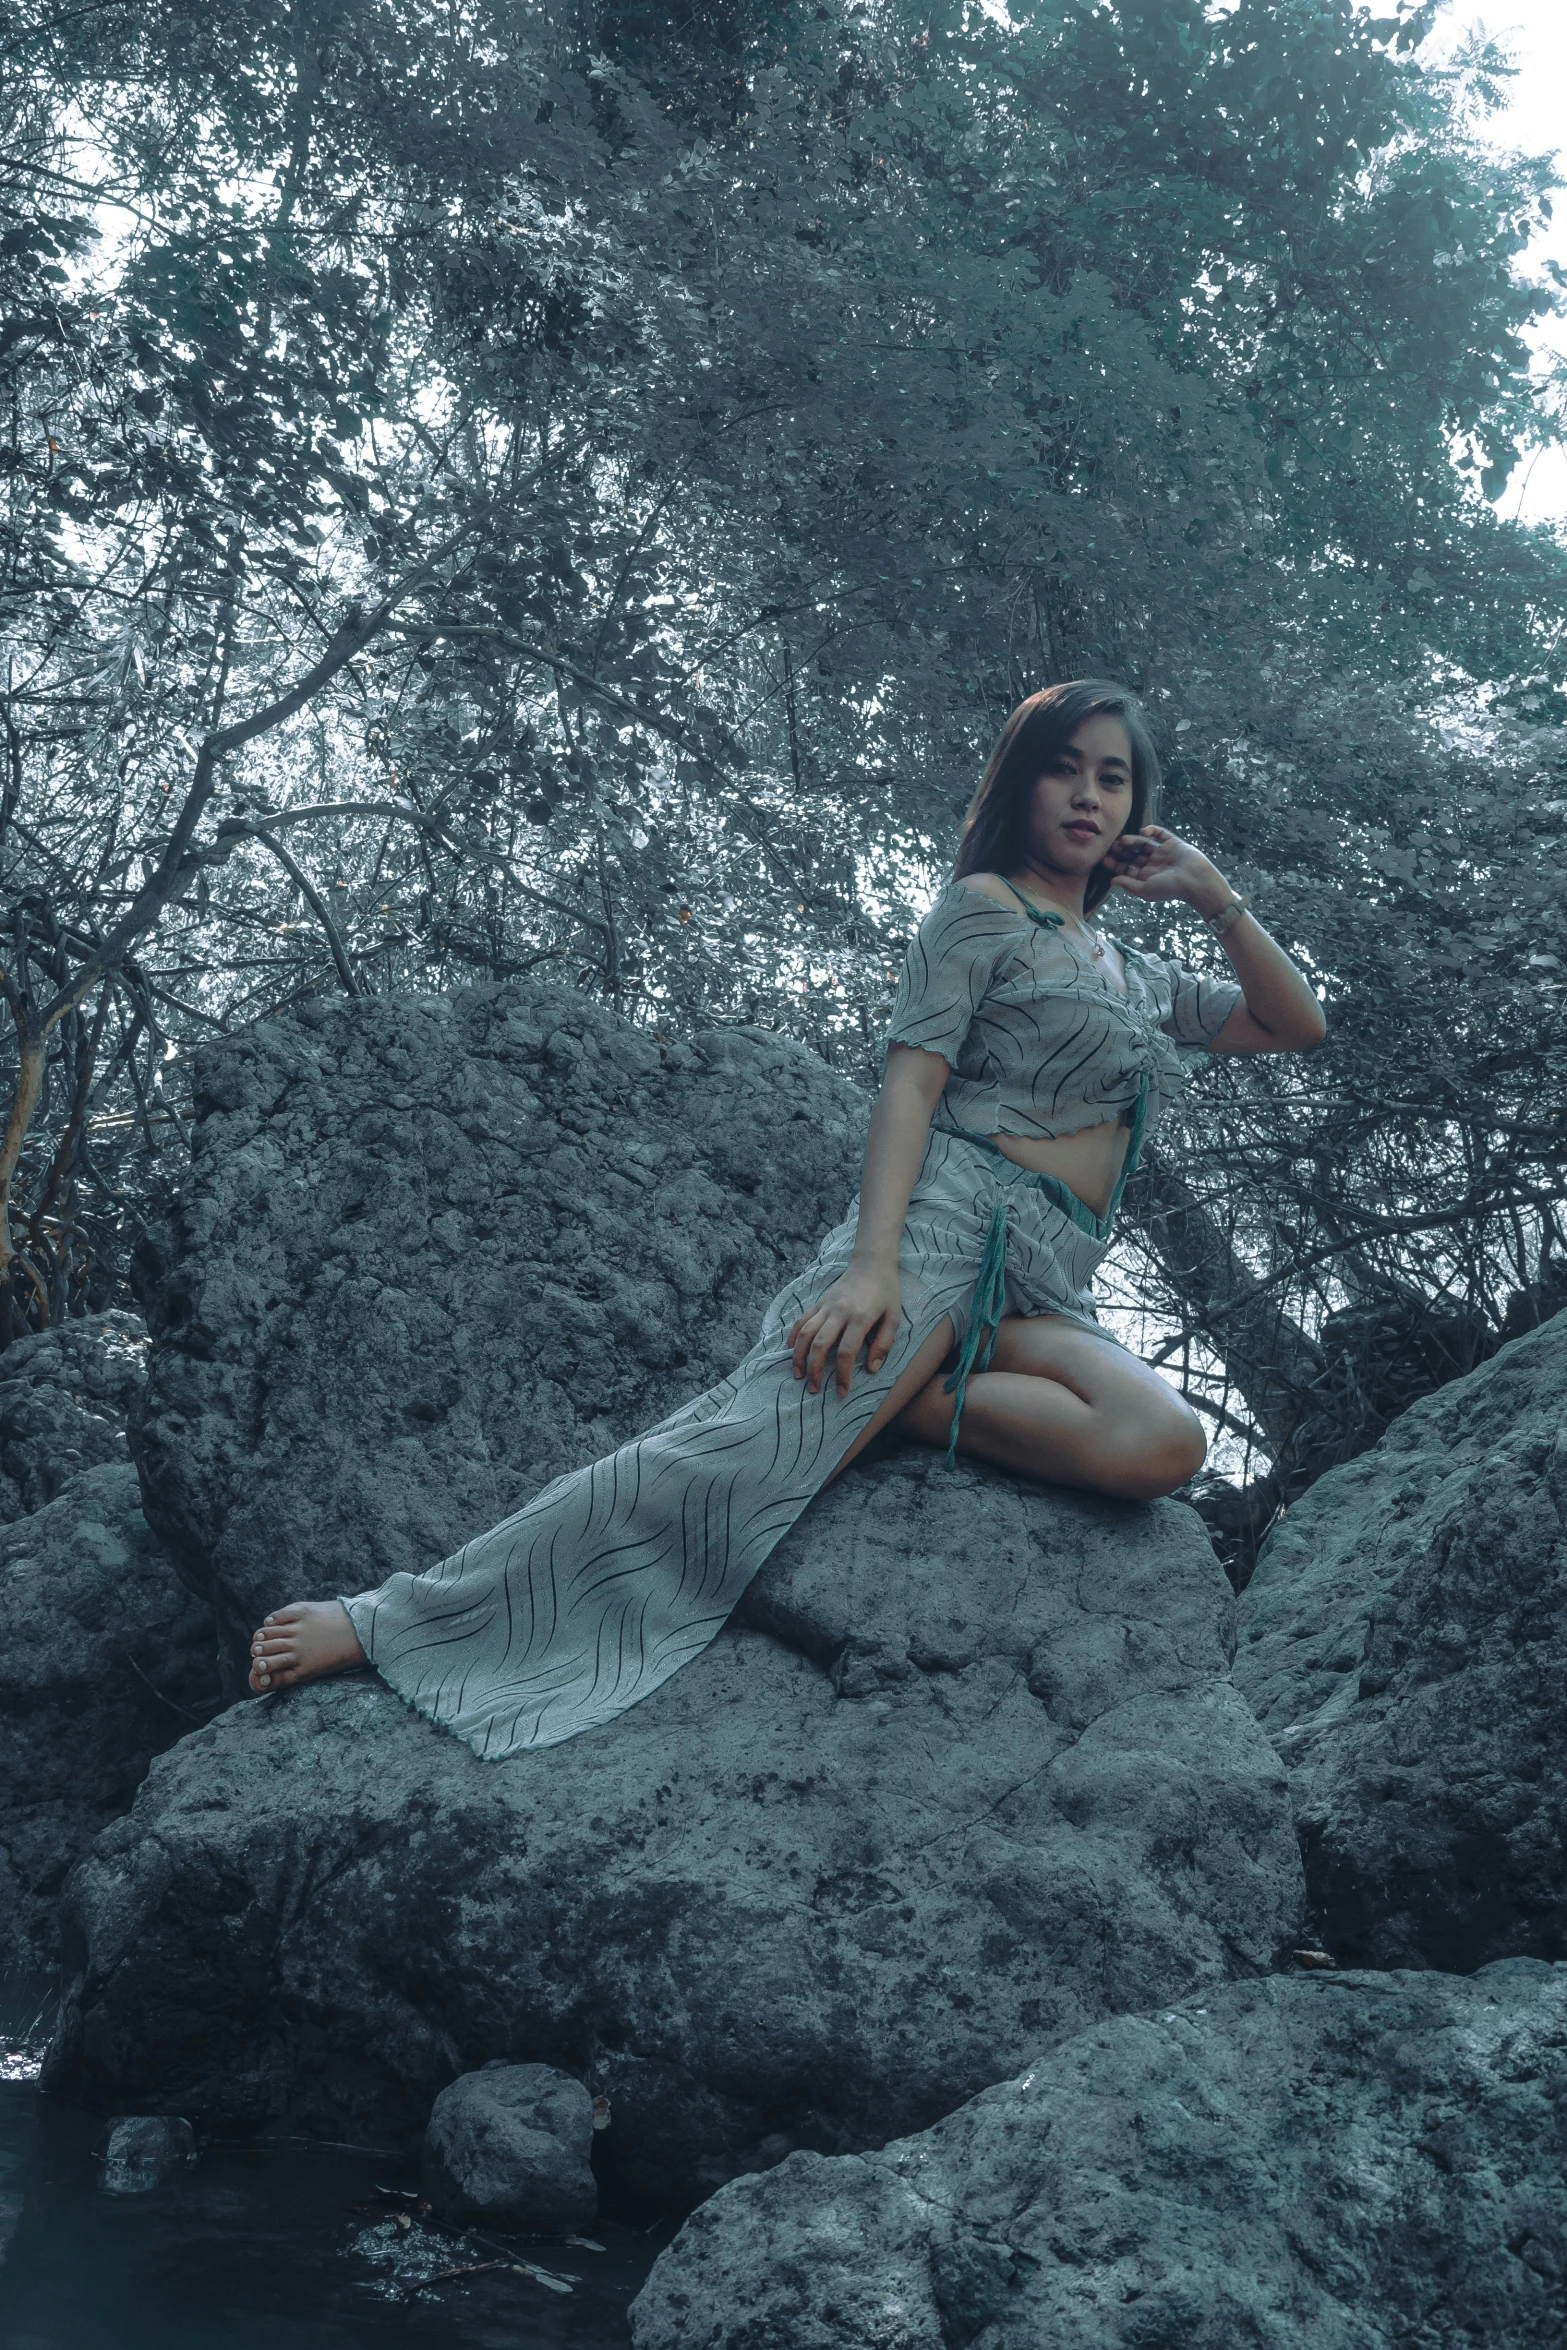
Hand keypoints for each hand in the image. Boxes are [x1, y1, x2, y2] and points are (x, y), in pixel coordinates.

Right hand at [787, 1260, 902, 1397]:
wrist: (871, 1264)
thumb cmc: (886, 1292)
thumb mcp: (894, 1317)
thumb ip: (884, 1344)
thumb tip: (872, 1369)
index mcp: (860, 1318)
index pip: (847, 1352)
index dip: (842, 1375)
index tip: (841, 1392)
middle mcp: (839, 1312)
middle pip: (820, 1345)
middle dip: (814, 1370)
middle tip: (814, 1389)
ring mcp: (826, 1306)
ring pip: (805, 1333)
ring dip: (798, 1356)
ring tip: (798, 1375)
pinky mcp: (819, 1302)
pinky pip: (801, 1320)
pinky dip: (793, 1336)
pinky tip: (790, 1351)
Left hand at [1102, 824, 1231, 916]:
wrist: (1195, 879)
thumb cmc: (1170, 888)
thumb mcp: (1145, 889)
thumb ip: (1128, 884)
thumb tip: (1111, 881)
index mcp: (1146, 877)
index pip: (1126, 869)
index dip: (1115, 864)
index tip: (1104, 858)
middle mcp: (1153, 865)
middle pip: (1132, 855)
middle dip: (1121, 851)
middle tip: (1111, 846)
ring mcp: (1162, 853)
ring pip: (1143, 843)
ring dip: (1132, 840)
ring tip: (1122, 840)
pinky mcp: (1172, 843)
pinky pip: (1159, 833)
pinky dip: (1150, 830)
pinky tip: (1142, 831)